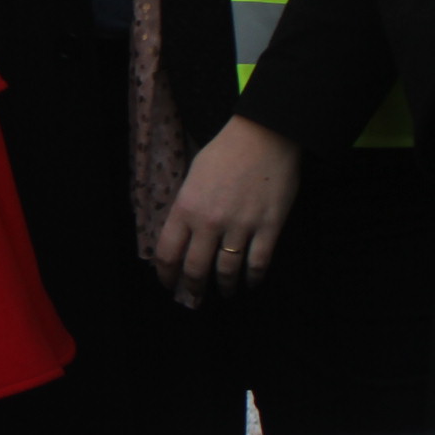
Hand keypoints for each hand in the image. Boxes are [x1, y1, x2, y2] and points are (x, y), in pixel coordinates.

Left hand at [152, 115, 301, 306]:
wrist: (264, 136)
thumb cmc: (225, 152)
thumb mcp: (193, 177)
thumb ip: (187, 208)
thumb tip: (183, 236)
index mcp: (186, 207)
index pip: (168, 253)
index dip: (165, 275)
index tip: (167, 283)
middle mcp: (210, 222)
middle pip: (195, 269)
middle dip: (192, 289)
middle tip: (193, 297)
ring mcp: (240, 227)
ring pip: (227, 272)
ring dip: (224, 288)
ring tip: (224, 293)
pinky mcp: (268, 228)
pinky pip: (258, 264)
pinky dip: (254, 279)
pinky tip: (251, 283)